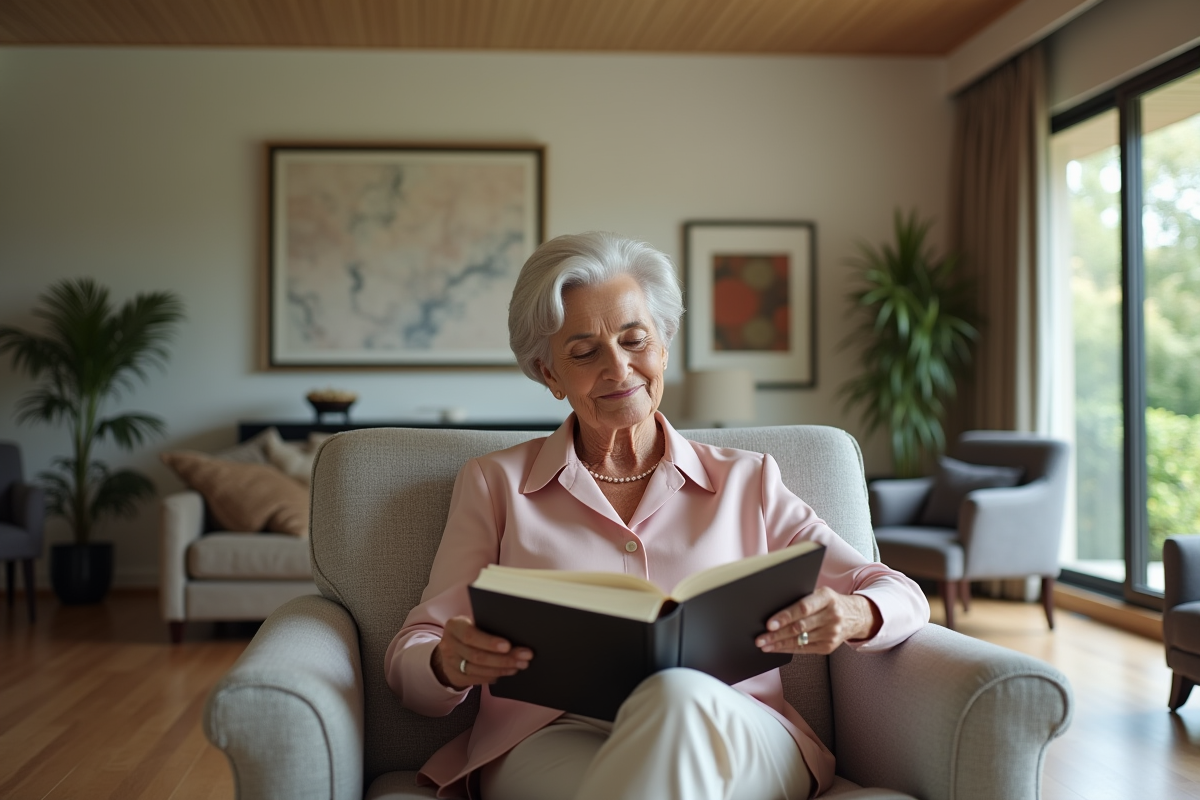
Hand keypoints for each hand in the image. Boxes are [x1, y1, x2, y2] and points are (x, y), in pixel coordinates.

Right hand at [431, 615, 532, 688]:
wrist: (450, 647)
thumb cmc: (470, 631)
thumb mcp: (472, 623)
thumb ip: (487, 626)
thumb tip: (516, 633)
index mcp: (454, 626)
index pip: (470, 635)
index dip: (490, 642)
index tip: (508, 645)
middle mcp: (448, 645)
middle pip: (477, 656)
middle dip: (504, 658)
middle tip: (525, 657)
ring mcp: (451, 663)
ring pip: (479, 670)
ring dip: (502, 668)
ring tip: (519, 665)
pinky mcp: (456, 676)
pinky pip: (478, 679)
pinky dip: (495, 675)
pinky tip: (507, 671)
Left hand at [755, 587, 880, 655]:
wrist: (855, 616)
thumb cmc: (828, 602)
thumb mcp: (820, 593)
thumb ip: (801, 598)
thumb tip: (772, 608)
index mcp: (827, 597)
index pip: (803, 608)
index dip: (785, 617)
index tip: (768, 624)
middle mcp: (832, 616)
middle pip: (799, 627)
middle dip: (777, 634)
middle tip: (760, 638)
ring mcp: (831, 633)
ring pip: (800, 640)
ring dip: (778, 644)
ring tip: (763, 645)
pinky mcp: (829, 647)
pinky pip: (804, 649)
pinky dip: (787, 649)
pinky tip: (775, 648)